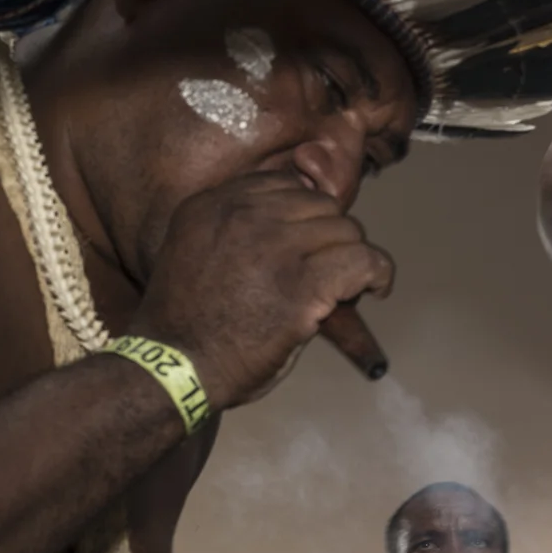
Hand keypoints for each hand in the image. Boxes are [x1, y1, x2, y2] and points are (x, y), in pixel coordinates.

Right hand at [130, 172, 395, 409]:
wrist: (174, 367)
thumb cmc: (186, 325)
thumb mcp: (196, 254)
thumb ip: (236, 232)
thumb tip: (298, 227)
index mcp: (213, 204)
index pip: (284, 184)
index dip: (305, 216)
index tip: (307, 245)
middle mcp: (243, 214)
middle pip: (320, 205)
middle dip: (329, 237)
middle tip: (328, 272)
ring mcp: (274, 246)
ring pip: (346, 230)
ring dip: (351, 258)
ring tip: (347, 287)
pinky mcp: (302, 283)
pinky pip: (363, 260)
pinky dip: (377, 274)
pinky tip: (376, 289)